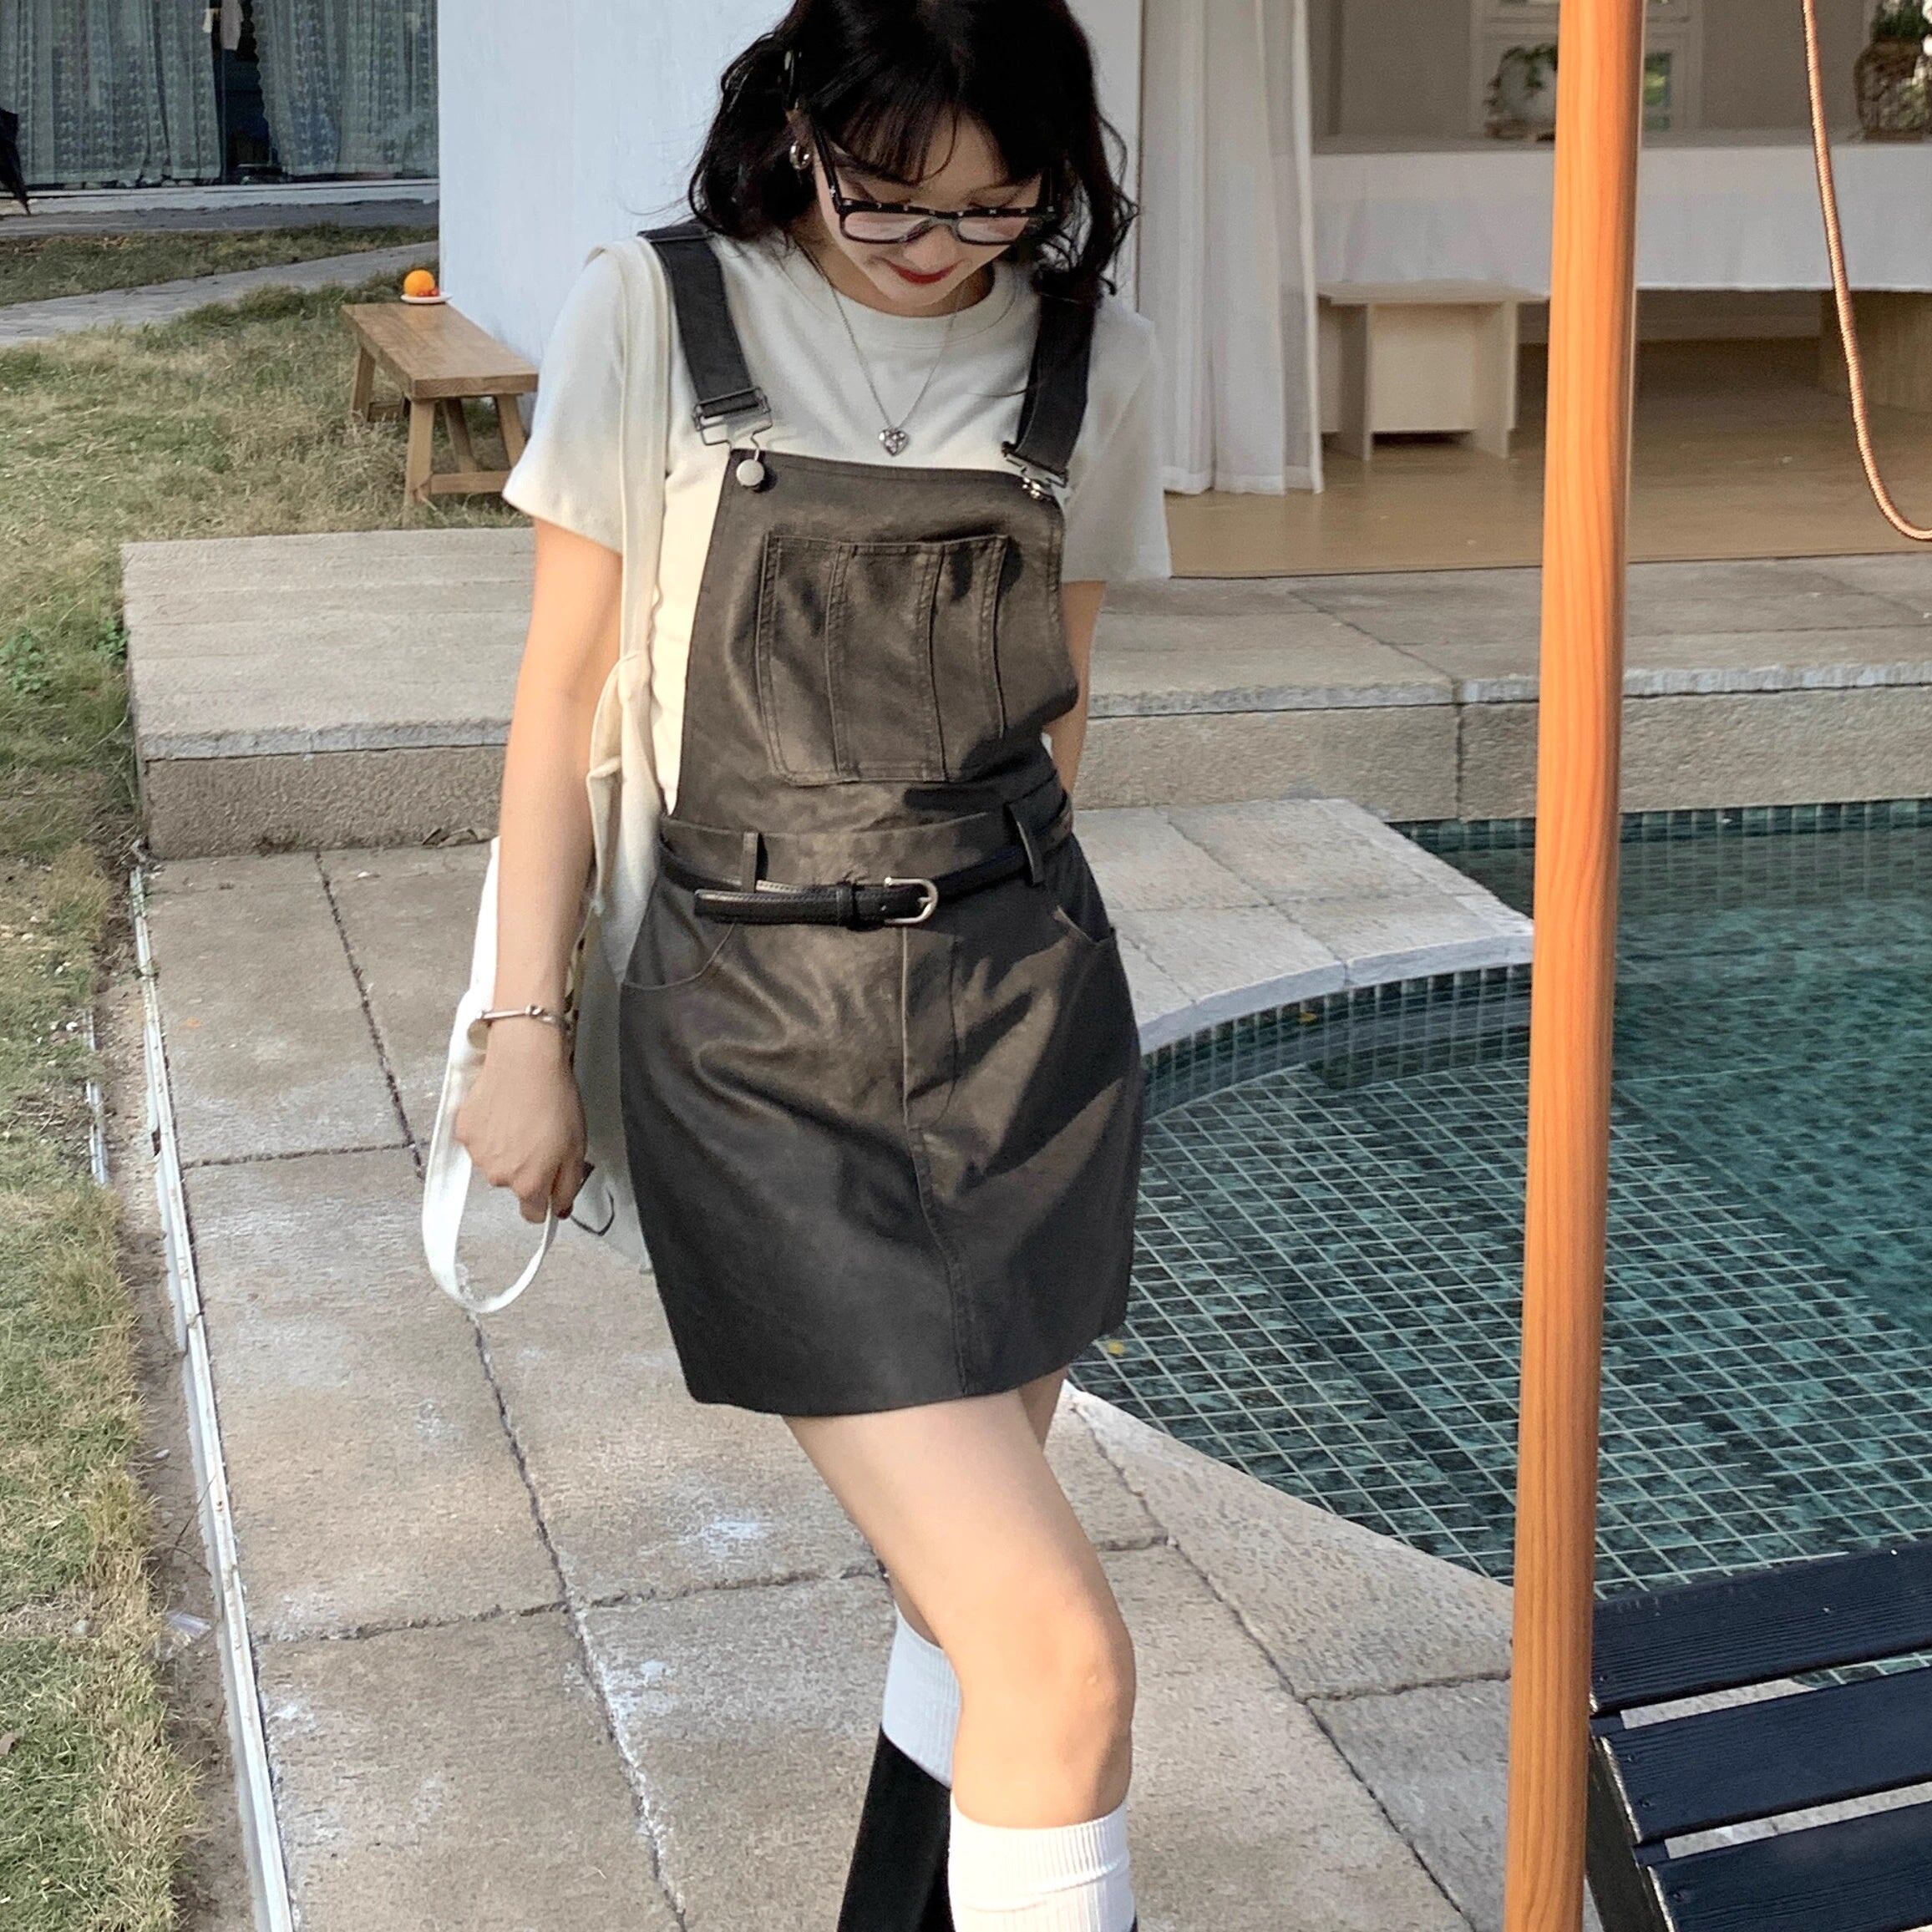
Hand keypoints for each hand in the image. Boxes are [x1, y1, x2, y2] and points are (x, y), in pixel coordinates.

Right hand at [453, 1021, 587, 1223]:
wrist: (525, 1060)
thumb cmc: (554, 1099)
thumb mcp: (577, 1147)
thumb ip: (568, 1185)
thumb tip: (560, 1209)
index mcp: (529, 1183)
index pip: (533, 1213)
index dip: (544, 1199)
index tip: (548, 1184)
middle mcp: (500, 1176)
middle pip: (514, 1184)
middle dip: (527, 1167)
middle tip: (540, 1135)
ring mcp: (479, 1155)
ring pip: (495, 1163)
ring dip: (506, 1149)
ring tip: (521, 1118)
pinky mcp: (465, 1133)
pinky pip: (479, 1142)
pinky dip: (489, 1131)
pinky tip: (503, 1110)